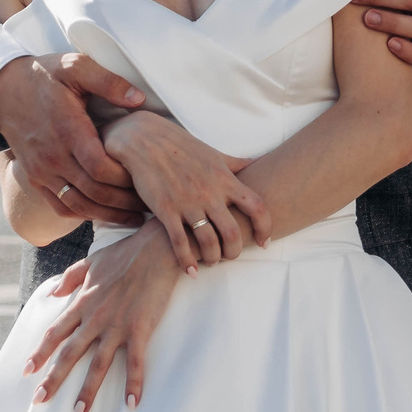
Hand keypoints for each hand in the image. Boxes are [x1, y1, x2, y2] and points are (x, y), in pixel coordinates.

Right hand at [0, 52, 145, 225]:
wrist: (2, 87)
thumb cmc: (45, 75)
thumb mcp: (76, 66)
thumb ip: (108, 82)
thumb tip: (139, 99)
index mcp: (67, 130)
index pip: (100, 168)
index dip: (125, 178)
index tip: (147, 177)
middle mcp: (52, 157)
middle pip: (94, 192)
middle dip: (125, 203)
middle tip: (151, 204)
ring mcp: (41, 171)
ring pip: (78, 205)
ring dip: (108, 215)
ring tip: (135, 218)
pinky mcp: (35, 178)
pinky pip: (60, 205)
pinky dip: (83, 214)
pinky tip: (105, 214)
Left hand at [29, 226, 180, 411]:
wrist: (156, 247)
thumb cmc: (126, 253)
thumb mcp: (92, 261)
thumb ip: (70, 277)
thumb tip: (53, 293)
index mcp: (84, 302)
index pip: (55, 333)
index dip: (40, 353)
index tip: (27, 370)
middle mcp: (96, 317)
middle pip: (70, 354)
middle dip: (53, 379)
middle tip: (39, 400)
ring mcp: (118, 325)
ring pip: (98, 364)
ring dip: (88, 390)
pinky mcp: (140, 328)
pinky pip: (136, 362)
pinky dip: (134, 384)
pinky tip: (132, 403)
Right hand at [101, 109, 272, 269]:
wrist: (146, 140)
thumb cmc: (184, 148)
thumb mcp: (215, 155)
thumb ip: (238, 165)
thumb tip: (261, 163)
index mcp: (226, 179)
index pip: (257, 207)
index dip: (265, 228)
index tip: (264, 242)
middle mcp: (210, 193)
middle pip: (233, 233)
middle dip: (235, 251)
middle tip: (231, 255)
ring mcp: (188, 203)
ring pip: (208, 242)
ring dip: (213, 258)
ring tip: (211, 261)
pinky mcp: (165, 210)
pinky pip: (180, 243)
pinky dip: (187, 262)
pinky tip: (191, 271)